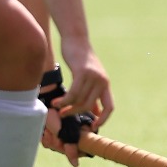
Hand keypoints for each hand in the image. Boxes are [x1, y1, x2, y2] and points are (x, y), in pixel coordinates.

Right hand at [41, 41, 112, 166]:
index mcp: (105, 84)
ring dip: (67, 107)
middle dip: (75, 113)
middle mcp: (102, 82)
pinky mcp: (83, 72)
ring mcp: (93, 77)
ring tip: (57, 107)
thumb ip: (92, 93)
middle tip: (63, 115)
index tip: (93, 126)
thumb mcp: (89, 77)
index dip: (103, 119)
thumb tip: (95, 111)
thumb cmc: (80, 60)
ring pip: (80, 100)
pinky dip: (65, 100)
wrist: (76, 40)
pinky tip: (57, 102)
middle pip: (89, 105)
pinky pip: (74, 93)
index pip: (110, 107)